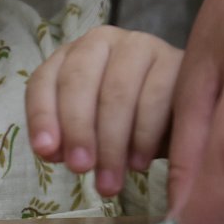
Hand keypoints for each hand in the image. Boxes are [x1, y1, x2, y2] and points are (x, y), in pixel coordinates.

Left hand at [26, 26, 180, 196]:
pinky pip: (155, 97)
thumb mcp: (90, 129)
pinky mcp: (174, 60)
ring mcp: (138, 46)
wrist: (180, 113)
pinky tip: (138, 163)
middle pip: (77, 81)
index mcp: (70, 56)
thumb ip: (67, 137)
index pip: (44, 81)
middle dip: (77, 130)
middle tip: (80, 168)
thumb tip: (52, 152)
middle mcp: (100, 42)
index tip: (46, 152)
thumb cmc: (125, 120)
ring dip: (111, 143)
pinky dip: (144, 135)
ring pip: (116, 92)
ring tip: (110, 180)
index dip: (42, 117)